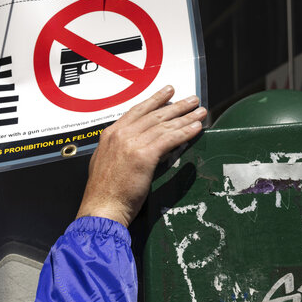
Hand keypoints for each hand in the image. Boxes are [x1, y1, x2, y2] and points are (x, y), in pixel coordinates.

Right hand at [76, 86, 205, 226]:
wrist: (101, 208)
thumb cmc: (104, 194)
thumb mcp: (106, 163)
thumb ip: (120, 150)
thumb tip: (138, 148)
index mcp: (110, 135)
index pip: (137, 111)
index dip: (155, 101)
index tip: (168, 93)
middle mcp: (120, 134)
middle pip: (154, 115)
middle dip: (176, 106)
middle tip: (192, 100)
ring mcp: (131, 143)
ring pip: (164, 125)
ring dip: (186, 117)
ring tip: (200, 112)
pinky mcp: (144, 155)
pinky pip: (170, 139)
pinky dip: (185, 132)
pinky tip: (196, 128)